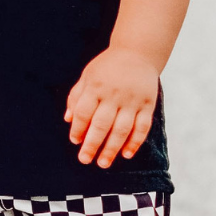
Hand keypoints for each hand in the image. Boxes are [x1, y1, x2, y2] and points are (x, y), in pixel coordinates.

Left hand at [64, 47, 159, 167]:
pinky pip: (142, 127)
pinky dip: (135, 142)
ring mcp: (132, 100)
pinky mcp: (147, 104)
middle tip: (85, 159)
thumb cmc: (108, 67)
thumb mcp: (88, 75)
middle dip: (92, 144)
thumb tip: (68, 120)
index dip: (78, 128)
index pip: (84, 112)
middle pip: (101, 124)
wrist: (137, 52)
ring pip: (121, 129)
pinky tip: (126, 154)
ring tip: (103, 163)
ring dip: (112, 148)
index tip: (75, 141)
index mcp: (96, 86)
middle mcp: (114, 94)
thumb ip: (76, 96)